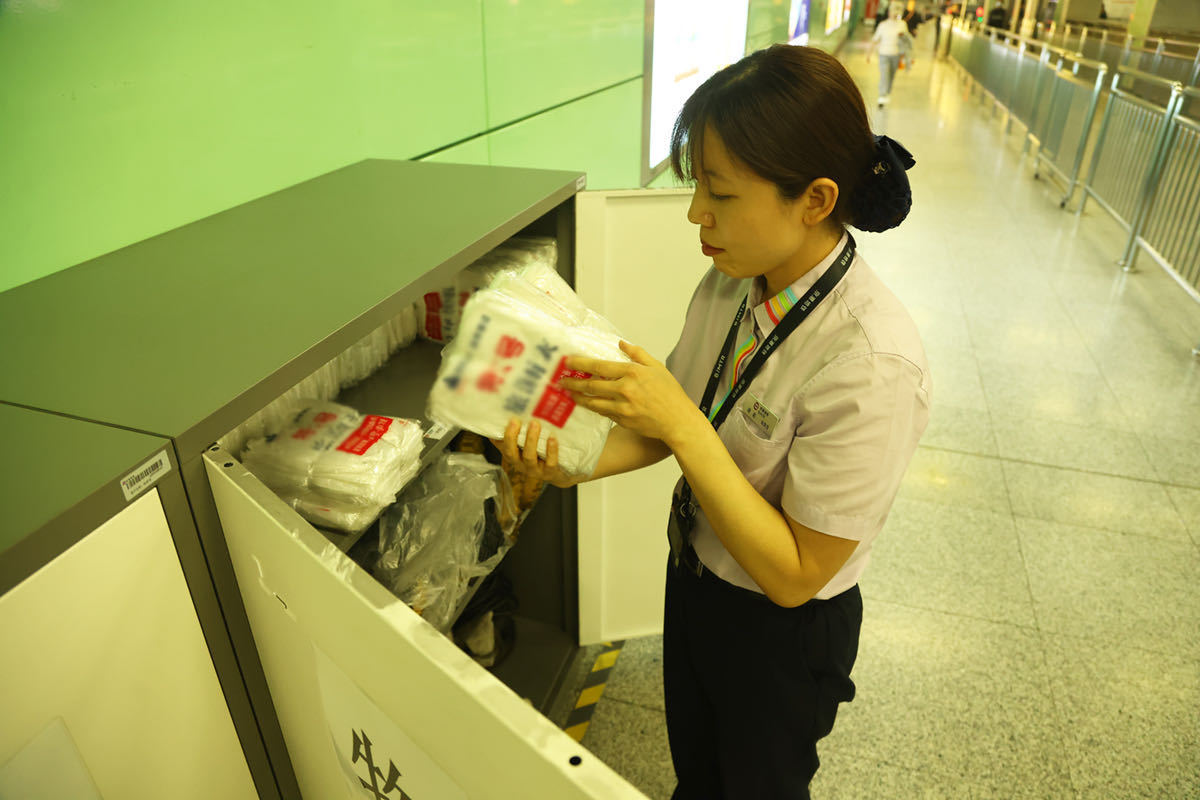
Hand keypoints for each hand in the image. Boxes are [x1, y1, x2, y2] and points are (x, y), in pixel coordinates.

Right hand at [492, 419, 578, 489]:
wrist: (559, 474)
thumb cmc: (540, 455)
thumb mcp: (525, 446)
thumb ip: (516, 435)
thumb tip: (506, 417)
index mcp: (513, 456)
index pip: (503, 446)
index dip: (503, 435)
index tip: (507, 420)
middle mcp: (521, 464)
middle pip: (511, 453)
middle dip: (511, 437)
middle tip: (515, 420)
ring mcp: (535, 470)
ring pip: (529, 457)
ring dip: (531, 439)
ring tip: (534, 423)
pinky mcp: (550, 472)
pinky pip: (550, 462)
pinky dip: (551, 450)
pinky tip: (552, 437)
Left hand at [560, 341, 704, 449]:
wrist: (677, 421)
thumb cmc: (670, 393)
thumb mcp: (656, 367)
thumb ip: (637, 354)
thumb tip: (621, 343)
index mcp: (632, 373)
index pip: (599, 367)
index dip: (580, 364)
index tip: (567, 362)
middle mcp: (625, 389)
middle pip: (591, 385)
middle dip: (573, 382)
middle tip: (561, 380)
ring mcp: (622, 407)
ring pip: (593, 402)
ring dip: (578, 397)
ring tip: (568, 393)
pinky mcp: (622, 420)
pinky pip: (603, 412)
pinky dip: (593, 407)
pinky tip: (586, 403)